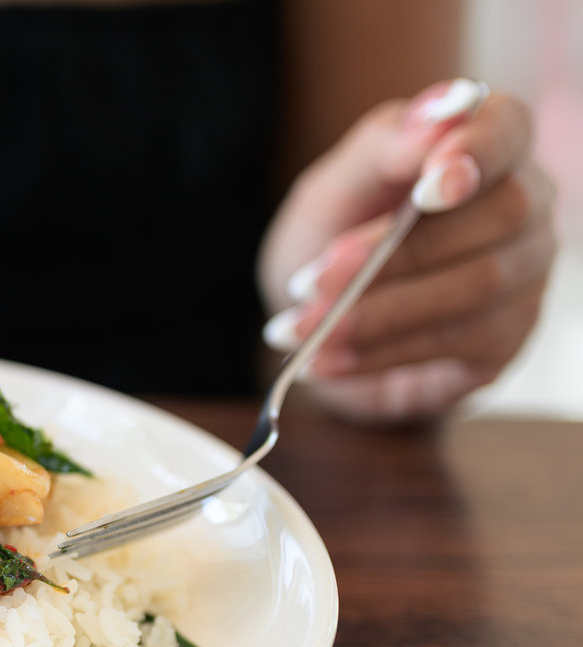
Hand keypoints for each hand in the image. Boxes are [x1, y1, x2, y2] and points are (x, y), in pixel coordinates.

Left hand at [258, 79, 556, 422]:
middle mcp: (526, 207)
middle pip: (497, 216)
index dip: (478, 151)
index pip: (509, 128)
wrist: (318, 314)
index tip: (429, 183)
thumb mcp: (336, 186)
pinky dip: (377, 353)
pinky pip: (453, 344)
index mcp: (489, 147)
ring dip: (375, 312)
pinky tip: (322, 360)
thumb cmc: (337, 232)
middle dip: (392, 253)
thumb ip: (384, 146)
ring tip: (300, 328)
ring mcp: (525, 276)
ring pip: (476, 287)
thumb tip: (443, 107)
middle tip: (309, 280)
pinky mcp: (504, 339)